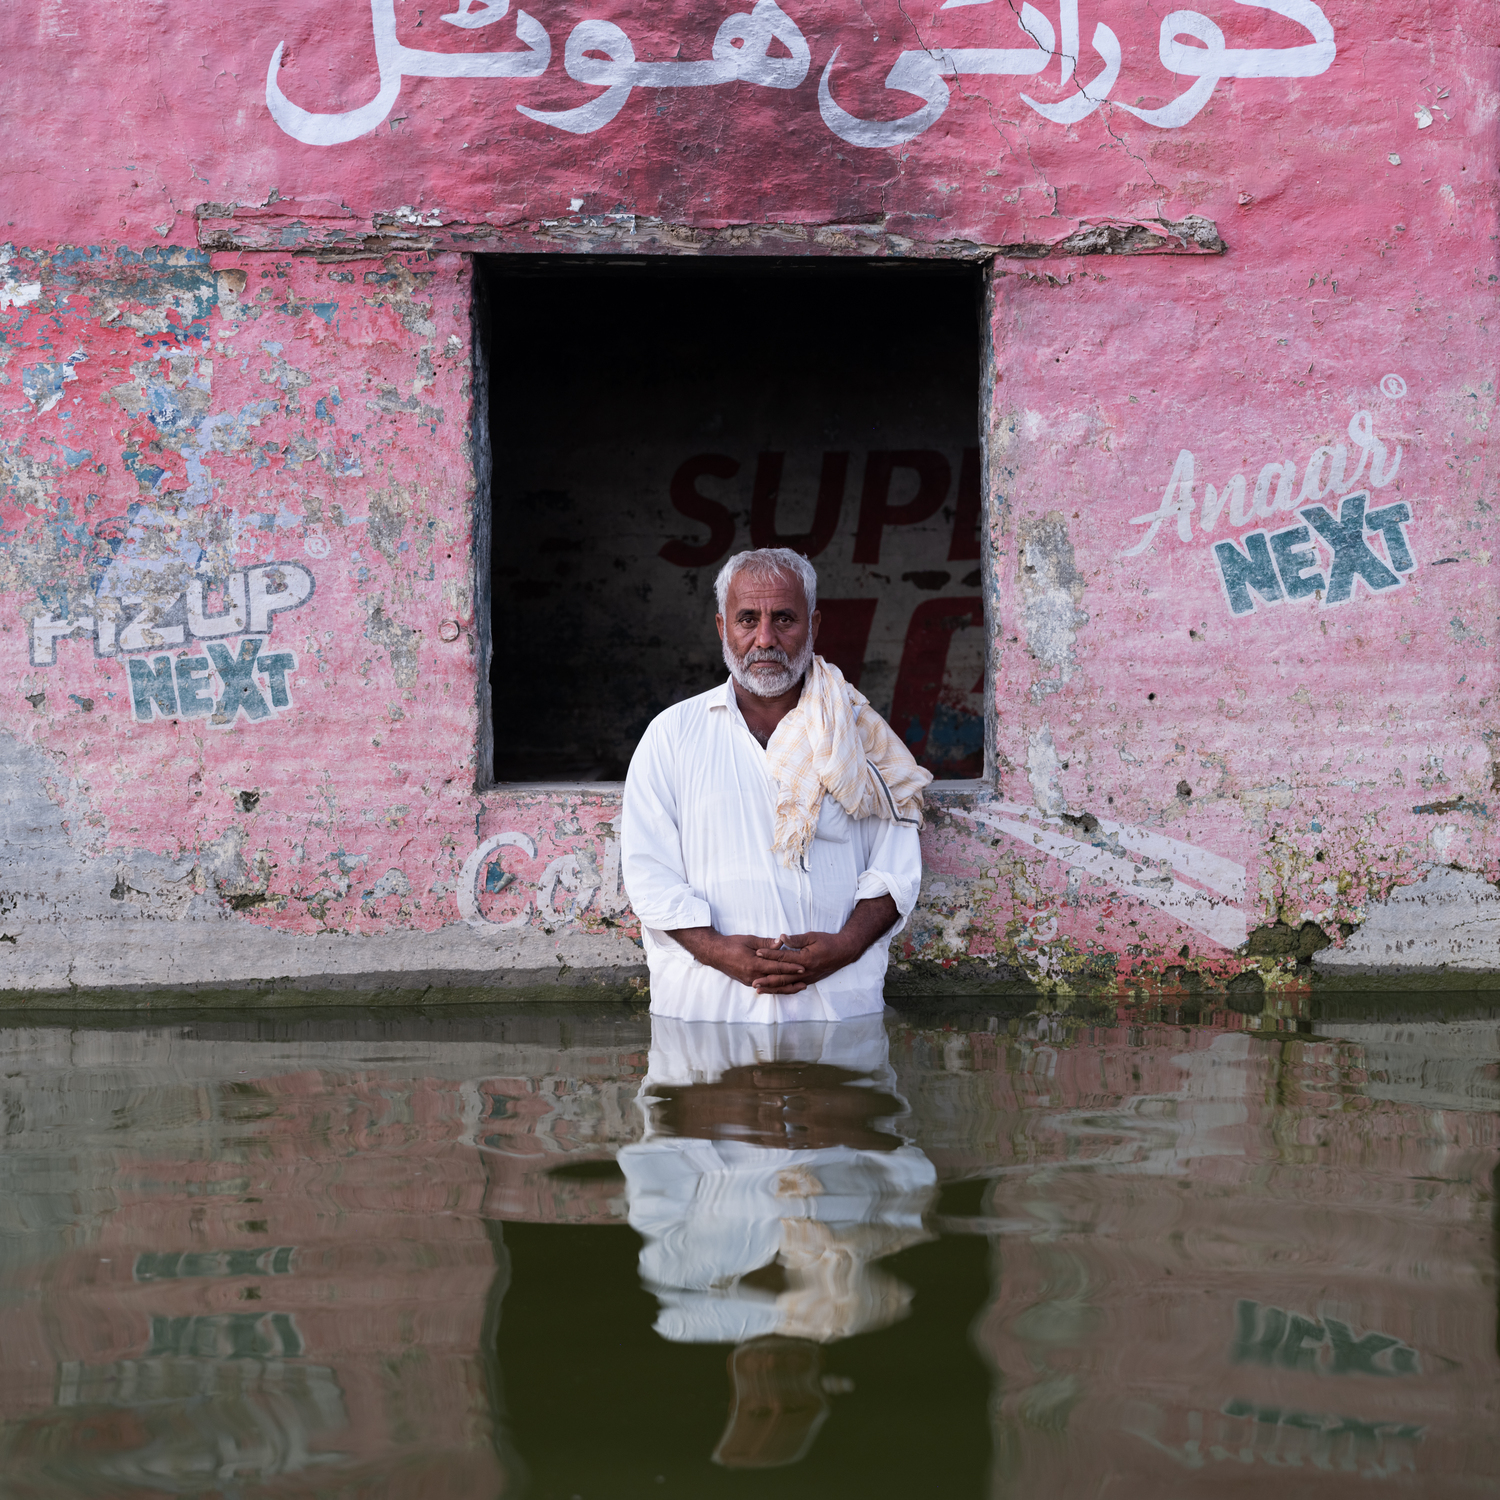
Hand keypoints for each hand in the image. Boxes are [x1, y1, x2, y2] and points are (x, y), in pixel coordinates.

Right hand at [667, 928, 808, 991]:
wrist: (715, 954)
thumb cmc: (732, 944)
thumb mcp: (749, 940)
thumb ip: (766, 943)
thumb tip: (781, 943)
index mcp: (753, 964)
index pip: (777, 967)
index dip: (791, 968)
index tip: (803, 967)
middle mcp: (753, 975)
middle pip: (777, 980)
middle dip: (792, 980)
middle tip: (807, 979)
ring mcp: (751, 981)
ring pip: (772, 986)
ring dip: (787, 987)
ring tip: (800, 987)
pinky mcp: (749, 983)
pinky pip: (766, 987)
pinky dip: (777, 987)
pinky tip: (785, 987)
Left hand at [752, 896, 899, 991]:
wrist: (844, 952)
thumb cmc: (828, 942)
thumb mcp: (813, 936)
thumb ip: (796, 939)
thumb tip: (781, 938)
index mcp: (805, 959)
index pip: (783, 958)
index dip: (769, 955)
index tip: (757, 953)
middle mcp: (805, 971)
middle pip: (782, 976)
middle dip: (767, 979)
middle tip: (753, 981)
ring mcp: (807, 978)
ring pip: (787, 985)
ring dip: (772, 987)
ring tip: (759, 989)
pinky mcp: (809, 981)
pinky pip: (793, 987)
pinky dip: (782, 990)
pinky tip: (773, 991)